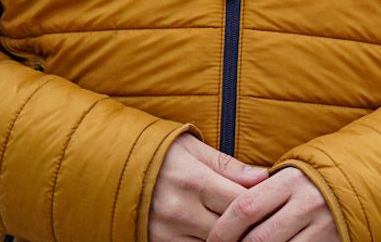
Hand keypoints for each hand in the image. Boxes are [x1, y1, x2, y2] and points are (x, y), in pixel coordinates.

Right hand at [149, 135, 268, 241]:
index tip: (271, 202)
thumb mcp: (192, 148)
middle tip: (261, 219)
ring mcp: (167, 232)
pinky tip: (217, 234)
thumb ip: (229, 166)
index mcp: (193, 180)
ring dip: (230, 238)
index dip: (261, 205)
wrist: (109, 166)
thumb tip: (263, 177)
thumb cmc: (159, 153)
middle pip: (230, 230)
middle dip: (248, 226)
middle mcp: (180, 210)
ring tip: (241, 227)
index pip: (241, 202)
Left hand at [205, 167, 337, 241]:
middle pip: (258, 238)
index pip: (245, 208)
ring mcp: (322, 225)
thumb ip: (263, 192)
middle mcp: (306, 202)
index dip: (222, 230)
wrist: (366, 178)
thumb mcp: (290, 175)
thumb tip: (224, 219)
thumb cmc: (315, 179)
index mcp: (290, 180)